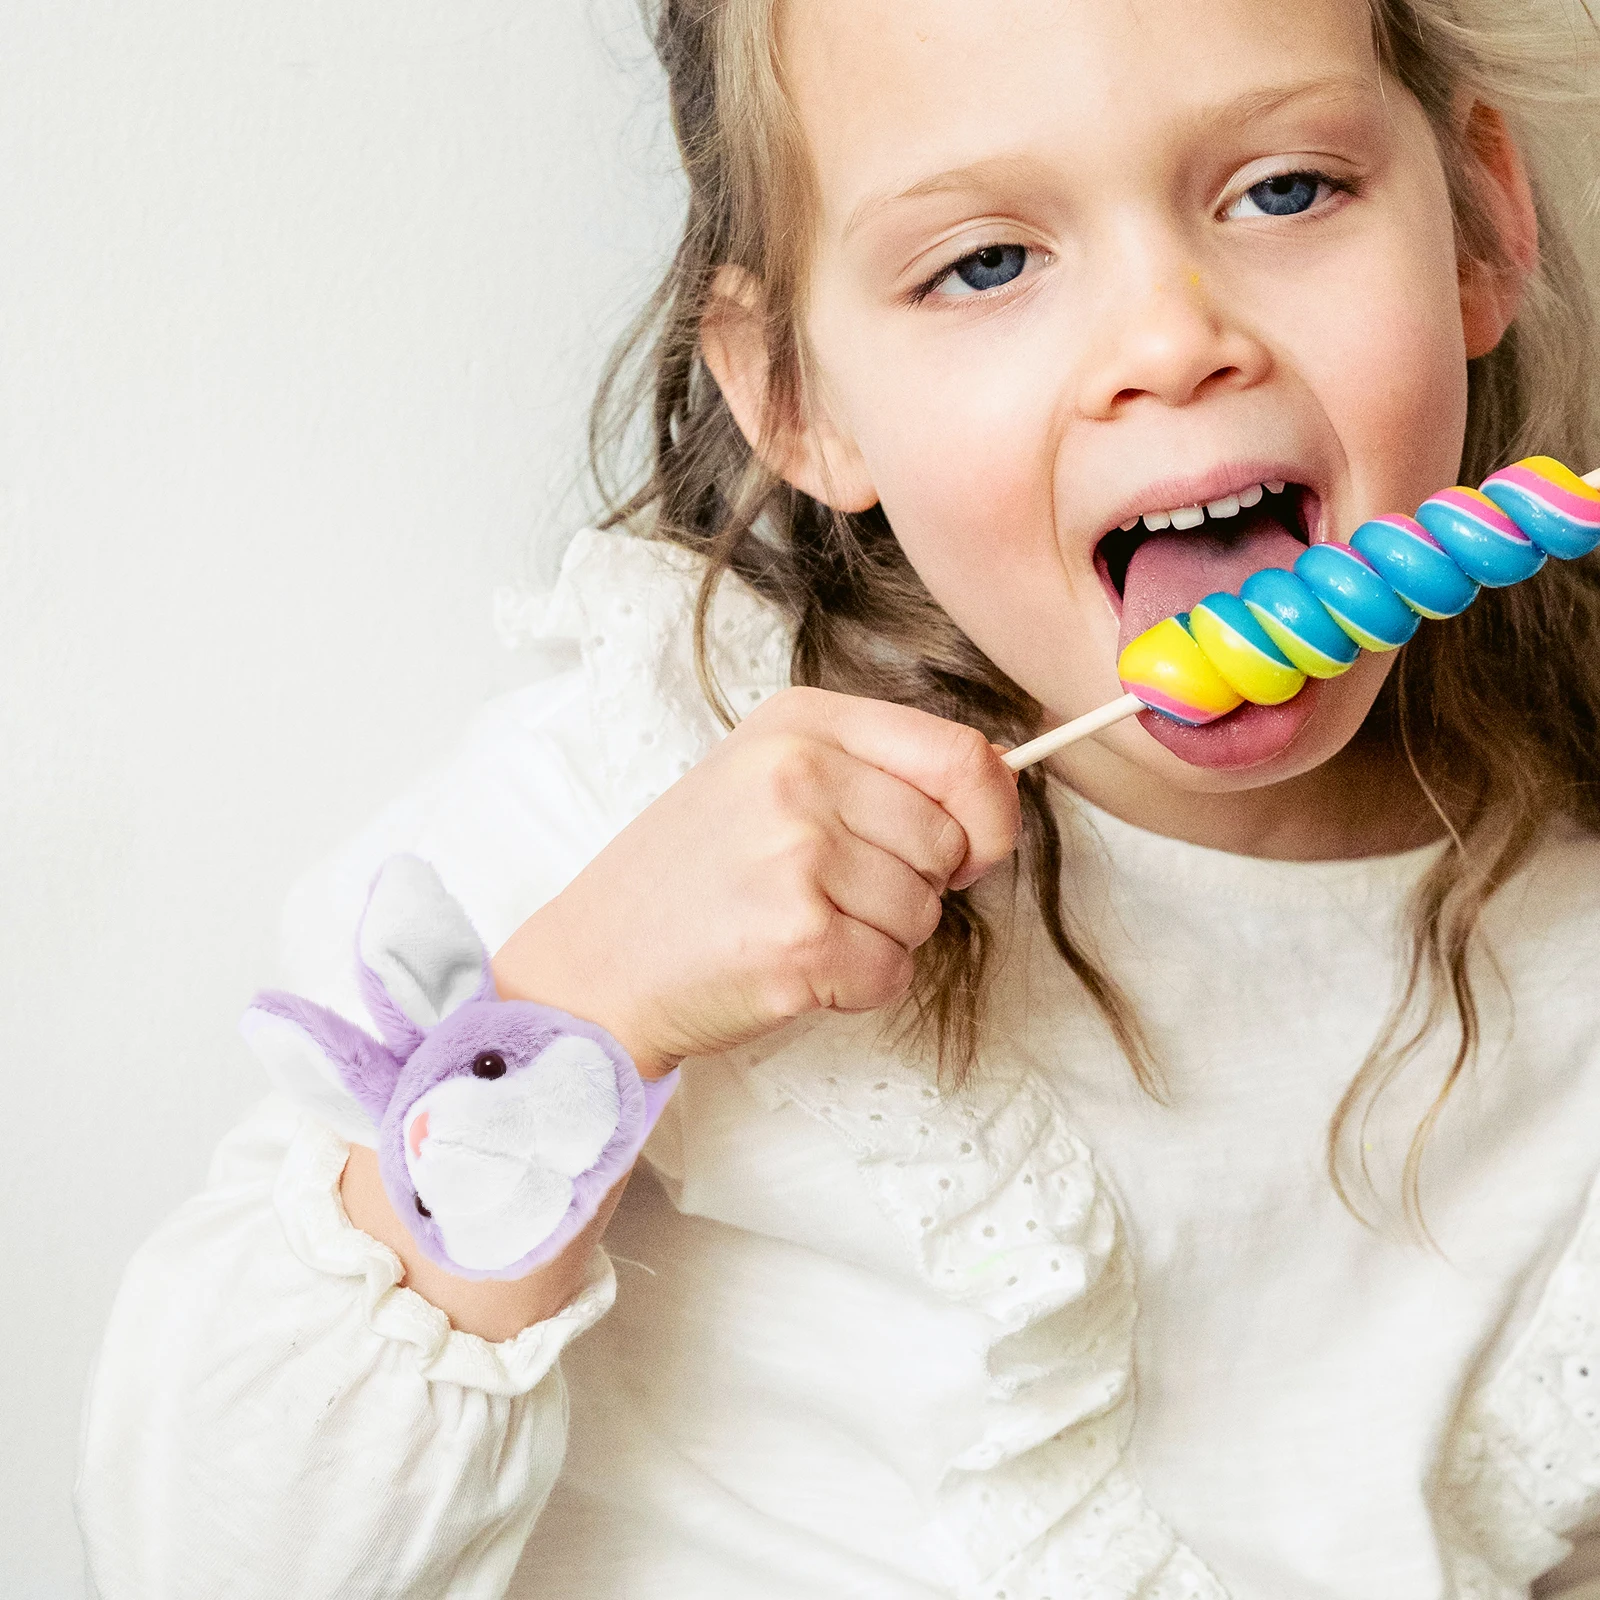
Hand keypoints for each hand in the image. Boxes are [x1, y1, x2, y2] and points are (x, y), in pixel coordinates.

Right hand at [493, 686, 1020, 1075]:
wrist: (598, 961)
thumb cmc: (690, 874)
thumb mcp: (767, 777)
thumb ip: (875, 769)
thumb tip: (998, 786)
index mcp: (801, 723)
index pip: (962, 756)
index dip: (988, 815)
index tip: (967, 850)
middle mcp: (800, 777)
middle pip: (948, 843)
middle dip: (916, 887)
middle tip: (832, 895)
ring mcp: (798, 857)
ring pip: (924, 913)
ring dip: (880, 939)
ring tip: (797, 925)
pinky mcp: (800, 942)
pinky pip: (893, 973)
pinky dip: (856, 986)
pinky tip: (792, 967)